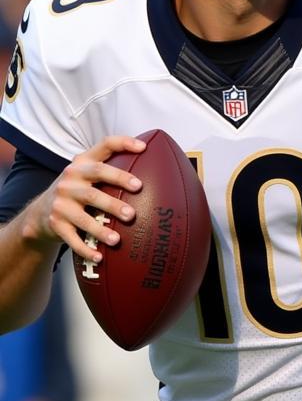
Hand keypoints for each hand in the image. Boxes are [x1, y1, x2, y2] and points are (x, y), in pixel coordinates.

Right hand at [25, 136, 146, 262]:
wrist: (40, 214)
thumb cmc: (78, 193)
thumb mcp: (88, 177)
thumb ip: (112, 172)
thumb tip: (160, 175)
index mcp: (82, 163)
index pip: (104, 145)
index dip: (123, 143)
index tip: (144, 148)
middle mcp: (70, 178)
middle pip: (96, 176)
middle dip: (118, 181)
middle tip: (139, 190)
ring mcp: (61, 201)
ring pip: (84, 214)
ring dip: (101, 228)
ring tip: (117, 240)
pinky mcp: (56, 223)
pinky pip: (71, 238)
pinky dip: (85, 249)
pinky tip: (99, 257)